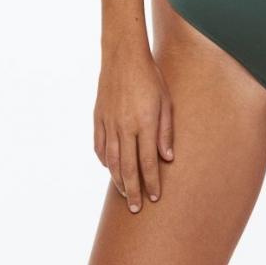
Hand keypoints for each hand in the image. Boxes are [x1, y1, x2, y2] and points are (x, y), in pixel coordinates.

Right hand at [93, 50, 174, 212]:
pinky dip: (105, 161)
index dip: (152, 182)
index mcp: (144, 122)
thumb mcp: (166, 101)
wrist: (123, 56)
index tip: (155, 197)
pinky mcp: (98, 117)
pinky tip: (110, 168)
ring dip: (118, 180)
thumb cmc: (150, 76)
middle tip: (137, 208)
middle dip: (133, 191)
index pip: (147, 161)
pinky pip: (99, 146)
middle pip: (127, 167)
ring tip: (124, 194)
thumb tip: (167, 158)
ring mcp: (109, 123)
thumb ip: (166, 130)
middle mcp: (125, 126)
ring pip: (111, 161)